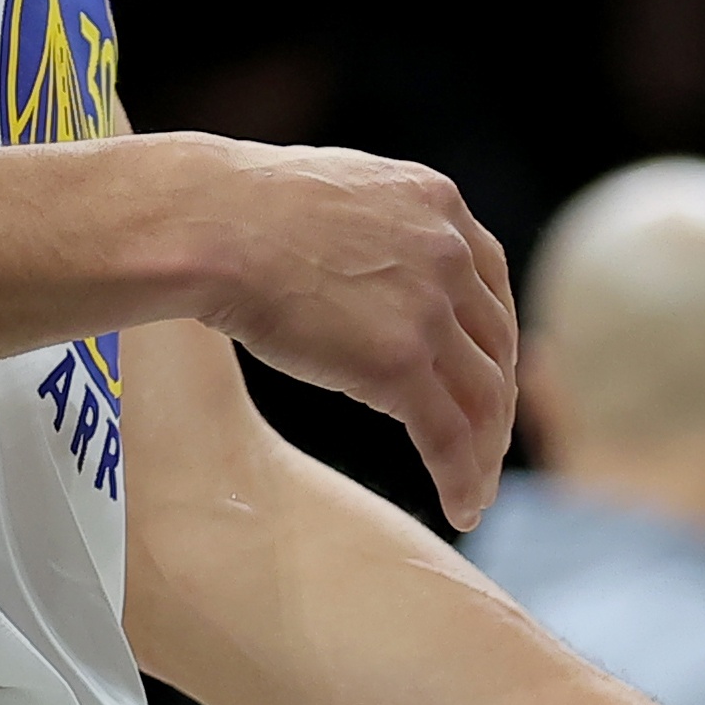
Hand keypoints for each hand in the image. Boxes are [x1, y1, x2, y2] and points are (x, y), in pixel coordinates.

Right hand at [194, 142, 516, 530]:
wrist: (207, 223)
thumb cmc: (237, 209)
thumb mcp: (335, 194)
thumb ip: (371, 227)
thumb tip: (358, 262)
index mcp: (435, 203)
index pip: (489, 282)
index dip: (491, 338)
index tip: (482, 374)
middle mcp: (448, 252)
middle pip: (496, 344)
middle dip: (494, 402)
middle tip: (485, 446)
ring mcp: (429, 309)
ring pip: (483, 399)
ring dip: (484, 454)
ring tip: (475, 493)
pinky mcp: (400, 363)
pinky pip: (448, 437)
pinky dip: (461, 479)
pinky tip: (460, 510)